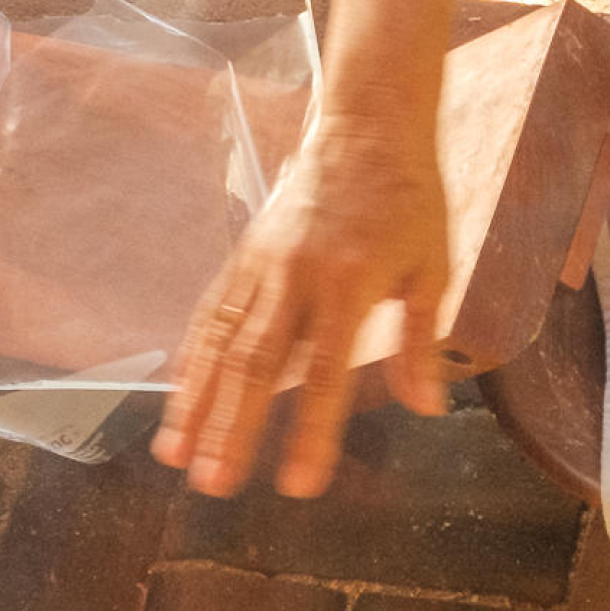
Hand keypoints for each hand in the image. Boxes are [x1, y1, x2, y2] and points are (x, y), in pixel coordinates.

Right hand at [153, 108, 453, 496]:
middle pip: (258, 365)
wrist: (366, 125)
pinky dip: (190, 360)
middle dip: (233, 429)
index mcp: (350, 283)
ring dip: (197, 404)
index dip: (310, 431)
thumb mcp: (434, 265)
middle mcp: (296, 276)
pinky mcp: (242, 255)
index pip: (326, 372)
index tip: (297, 484)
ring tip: (178, 457)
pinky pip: (210, 314)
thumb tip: (427, 407)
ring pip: (221, 343)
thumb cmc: (408, 198)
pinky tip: (175, 400)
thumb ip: (421, 337)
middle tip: (215, 485)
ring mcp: (261, 264)